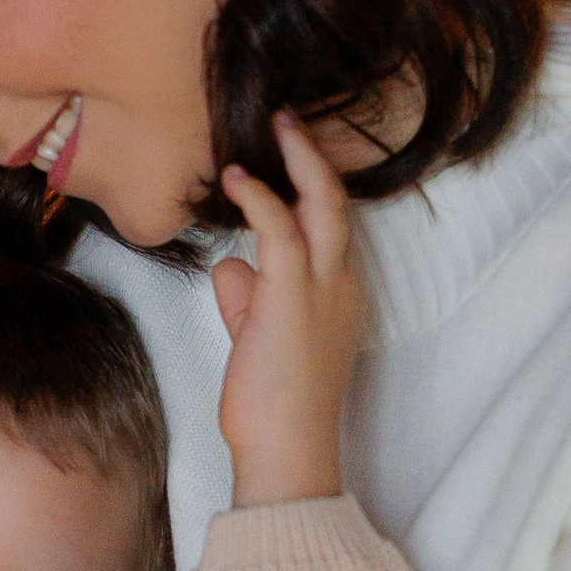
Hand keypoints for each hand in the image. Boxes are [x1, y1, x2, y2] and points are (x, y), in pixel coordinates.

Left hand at [211, 113, 362, 506]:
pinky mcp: (292, 297)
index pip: (331, 226)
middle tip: (290, 121)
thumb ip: (247, 297)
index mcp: (338, 294)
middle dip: (315, 157)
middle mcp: (341, 285)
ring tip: (277, 125)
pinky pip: (280, 231)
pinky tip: (237, 179)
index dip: (312, 186)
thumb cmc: (272, 402)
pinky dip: (260, 198)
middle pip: (338, 203)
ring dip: (299, 160)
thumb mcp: (257, 337)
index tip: (288, 155)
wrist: (286, 448)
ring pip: (323, 205)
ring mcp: (323, 290)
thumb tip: (229, 264)